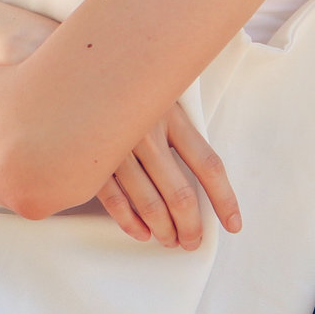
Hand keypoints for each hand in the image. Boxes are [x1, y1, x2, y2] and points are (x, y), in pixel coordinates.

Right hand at [90, 102, 240, 250]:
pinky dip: (131, 223)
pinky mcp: (91, 160)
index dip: (225, 200)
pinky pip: (115, 201)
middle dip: (191, 226)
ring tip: (170, 240)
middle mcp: (146, 133)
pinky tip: (142, 232)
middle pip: (180, 194)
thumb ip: (178, 131)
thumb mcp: (161, 99)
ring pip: (149, 204)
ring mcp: (118, 148)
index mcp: (172, 116)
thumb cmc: (127, 89)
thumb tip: (200, 182)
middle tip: (193, 240)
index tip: (233, 224)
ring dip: (164, 230)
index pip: (208, 166)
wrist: (81, 73)